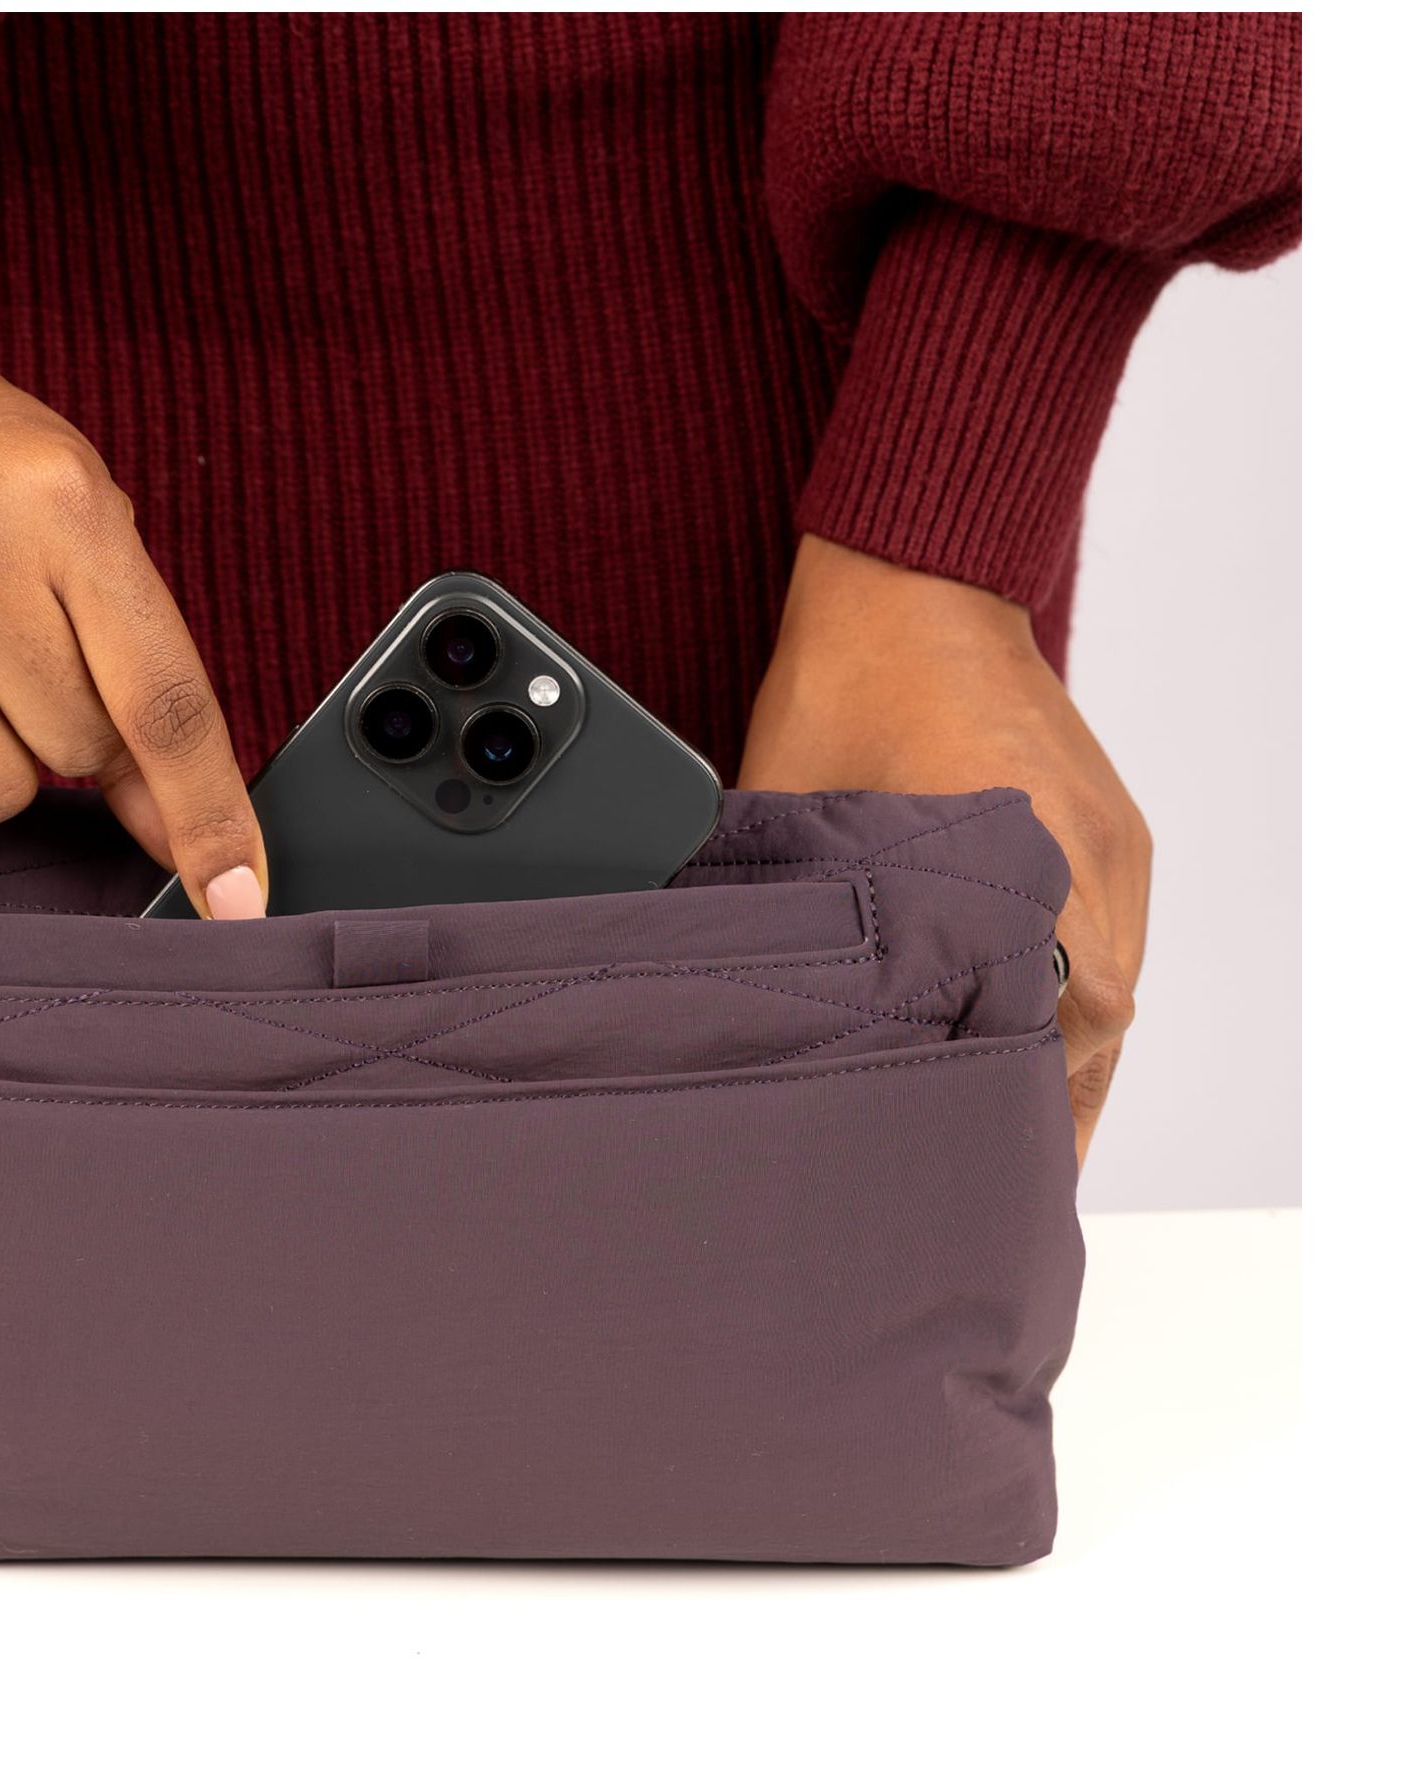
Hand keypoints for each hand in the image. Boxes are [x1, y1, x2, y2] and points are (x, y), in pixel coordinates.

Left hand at [738, 536, 1149, 1165]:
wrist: (912, 582)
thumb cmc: (845, 683)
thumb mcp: (799, 815)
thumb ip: (802, 915)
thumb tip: (758, 1001)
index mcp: (1022, 859)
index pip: (1048, 1026)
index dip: (1007, 1107)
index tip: (967, 1162)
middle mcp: (1088, 858)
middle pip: (1098, 1028)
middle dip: (1042, 1106)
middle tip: (989, 1179)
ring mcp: (1111, 841)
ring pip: (1115, 992)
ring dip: (1065, 1059)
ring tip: (1013, 1136)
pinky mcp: (1110, 825)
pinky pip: (1115, 939)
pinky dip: (1078, 997)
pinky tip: (1033, 1044)